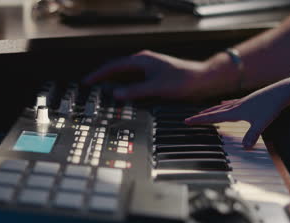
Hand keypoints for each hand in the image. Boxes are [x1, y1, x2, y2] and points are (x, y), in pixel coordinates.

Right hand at [83, 50, 218, 100]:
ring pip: (126, 76)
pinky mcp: (155, 77)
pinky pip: (134, 81)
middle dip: (103, 78)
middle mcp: (144, 62)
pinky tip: (125, 95)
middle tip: (91, 88)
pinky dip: (126, 88)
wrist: (203, 80)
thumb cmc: (183, 80)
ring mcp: (149, 69)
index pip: (113, 66)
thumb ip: (135, 91)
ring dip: (114, 84)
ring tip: (103, 93)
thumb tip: (116, 94)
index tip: (87, 82)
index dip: (98, 74)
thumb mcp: (156, 88)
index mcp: (142, 60)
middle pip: (117, 70)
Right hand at [185, 77, 289, 148]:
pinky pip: (231, 103)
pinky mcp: (248, 100)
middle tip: (190, 119)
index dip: (200, 120)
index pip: (213, 117)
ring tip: (203, 112)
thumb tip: (245, 148)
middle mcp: (236, 106)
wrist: (281, 91)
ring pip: (222, 107)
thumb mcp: (262, 123)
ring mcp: (241, 102)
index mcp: (235, 111)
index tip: (187, 121)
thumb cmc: (271, 107)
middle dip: (202, 116)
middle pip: (214, 111)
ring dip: (211, 110)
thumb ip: (252, 135)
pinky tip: (223, 102)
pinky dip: (224, 104)